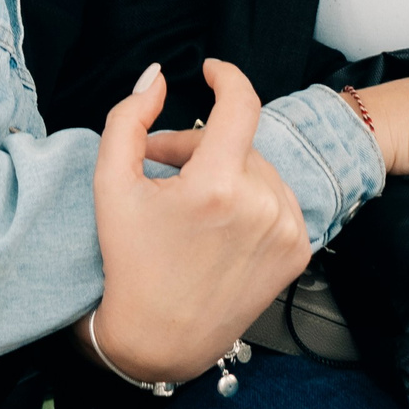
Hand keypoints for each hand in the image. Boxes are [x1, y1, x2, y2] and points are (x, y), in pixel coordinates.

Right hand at [86, 59, 307, 382]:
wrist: (159, 338)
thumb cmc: (130, 261)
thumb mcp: (110, 184)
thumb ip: (129, 118)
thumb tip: (158, 77)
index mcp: (217, 186)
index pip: (241, 103)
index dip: (226, 76)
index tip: (211, 71)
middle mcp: (261, 206)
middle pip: (235, 141)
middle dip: (198, 147)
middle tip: (162, 169)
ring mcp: (286, 230)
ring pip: (256, 168)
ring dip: (225, 172)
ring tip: (189, 202)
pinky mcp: (298, 251)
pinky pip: (276, 198)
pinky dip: (250, 200)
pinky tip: (220, 225)